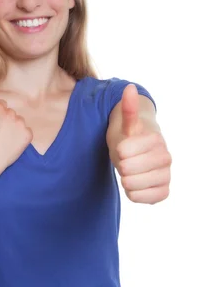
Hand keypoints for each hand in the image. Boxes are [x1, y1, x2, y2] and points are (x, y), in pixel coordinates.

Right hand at [0, 99, 32, 177]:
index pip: (1, 104)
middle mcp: (11, 113)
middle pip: (11, 113)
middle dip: (7, 120)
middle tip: (0, 131)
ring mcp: (21, 124)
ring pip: (20, 122)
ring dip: (15, 128)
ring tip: (8, 139)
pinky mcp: (28, 135)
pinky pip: (27, 132)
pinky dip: (22, 137)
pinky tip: (14, 144)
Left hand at [116, 83, 171, 203]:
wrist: (138, 154)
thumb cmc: (129, 138)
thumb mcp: (124, 125)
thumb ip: (128, 109)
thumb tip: (128, 88)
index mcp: (156, 139)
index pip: (123, 152)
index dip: (118, 152)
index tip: (125, 148)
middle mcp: (166, 157)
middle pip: (126, 170)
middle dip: (121, 166)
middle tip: (128, 161)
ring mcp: (167, 175)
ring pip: (132, 186)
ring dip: (126, 180)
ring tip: (132, 172)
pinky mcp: (164, 191)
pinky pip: (142, 199)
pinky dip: (134, 194)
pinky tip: (137, 184)